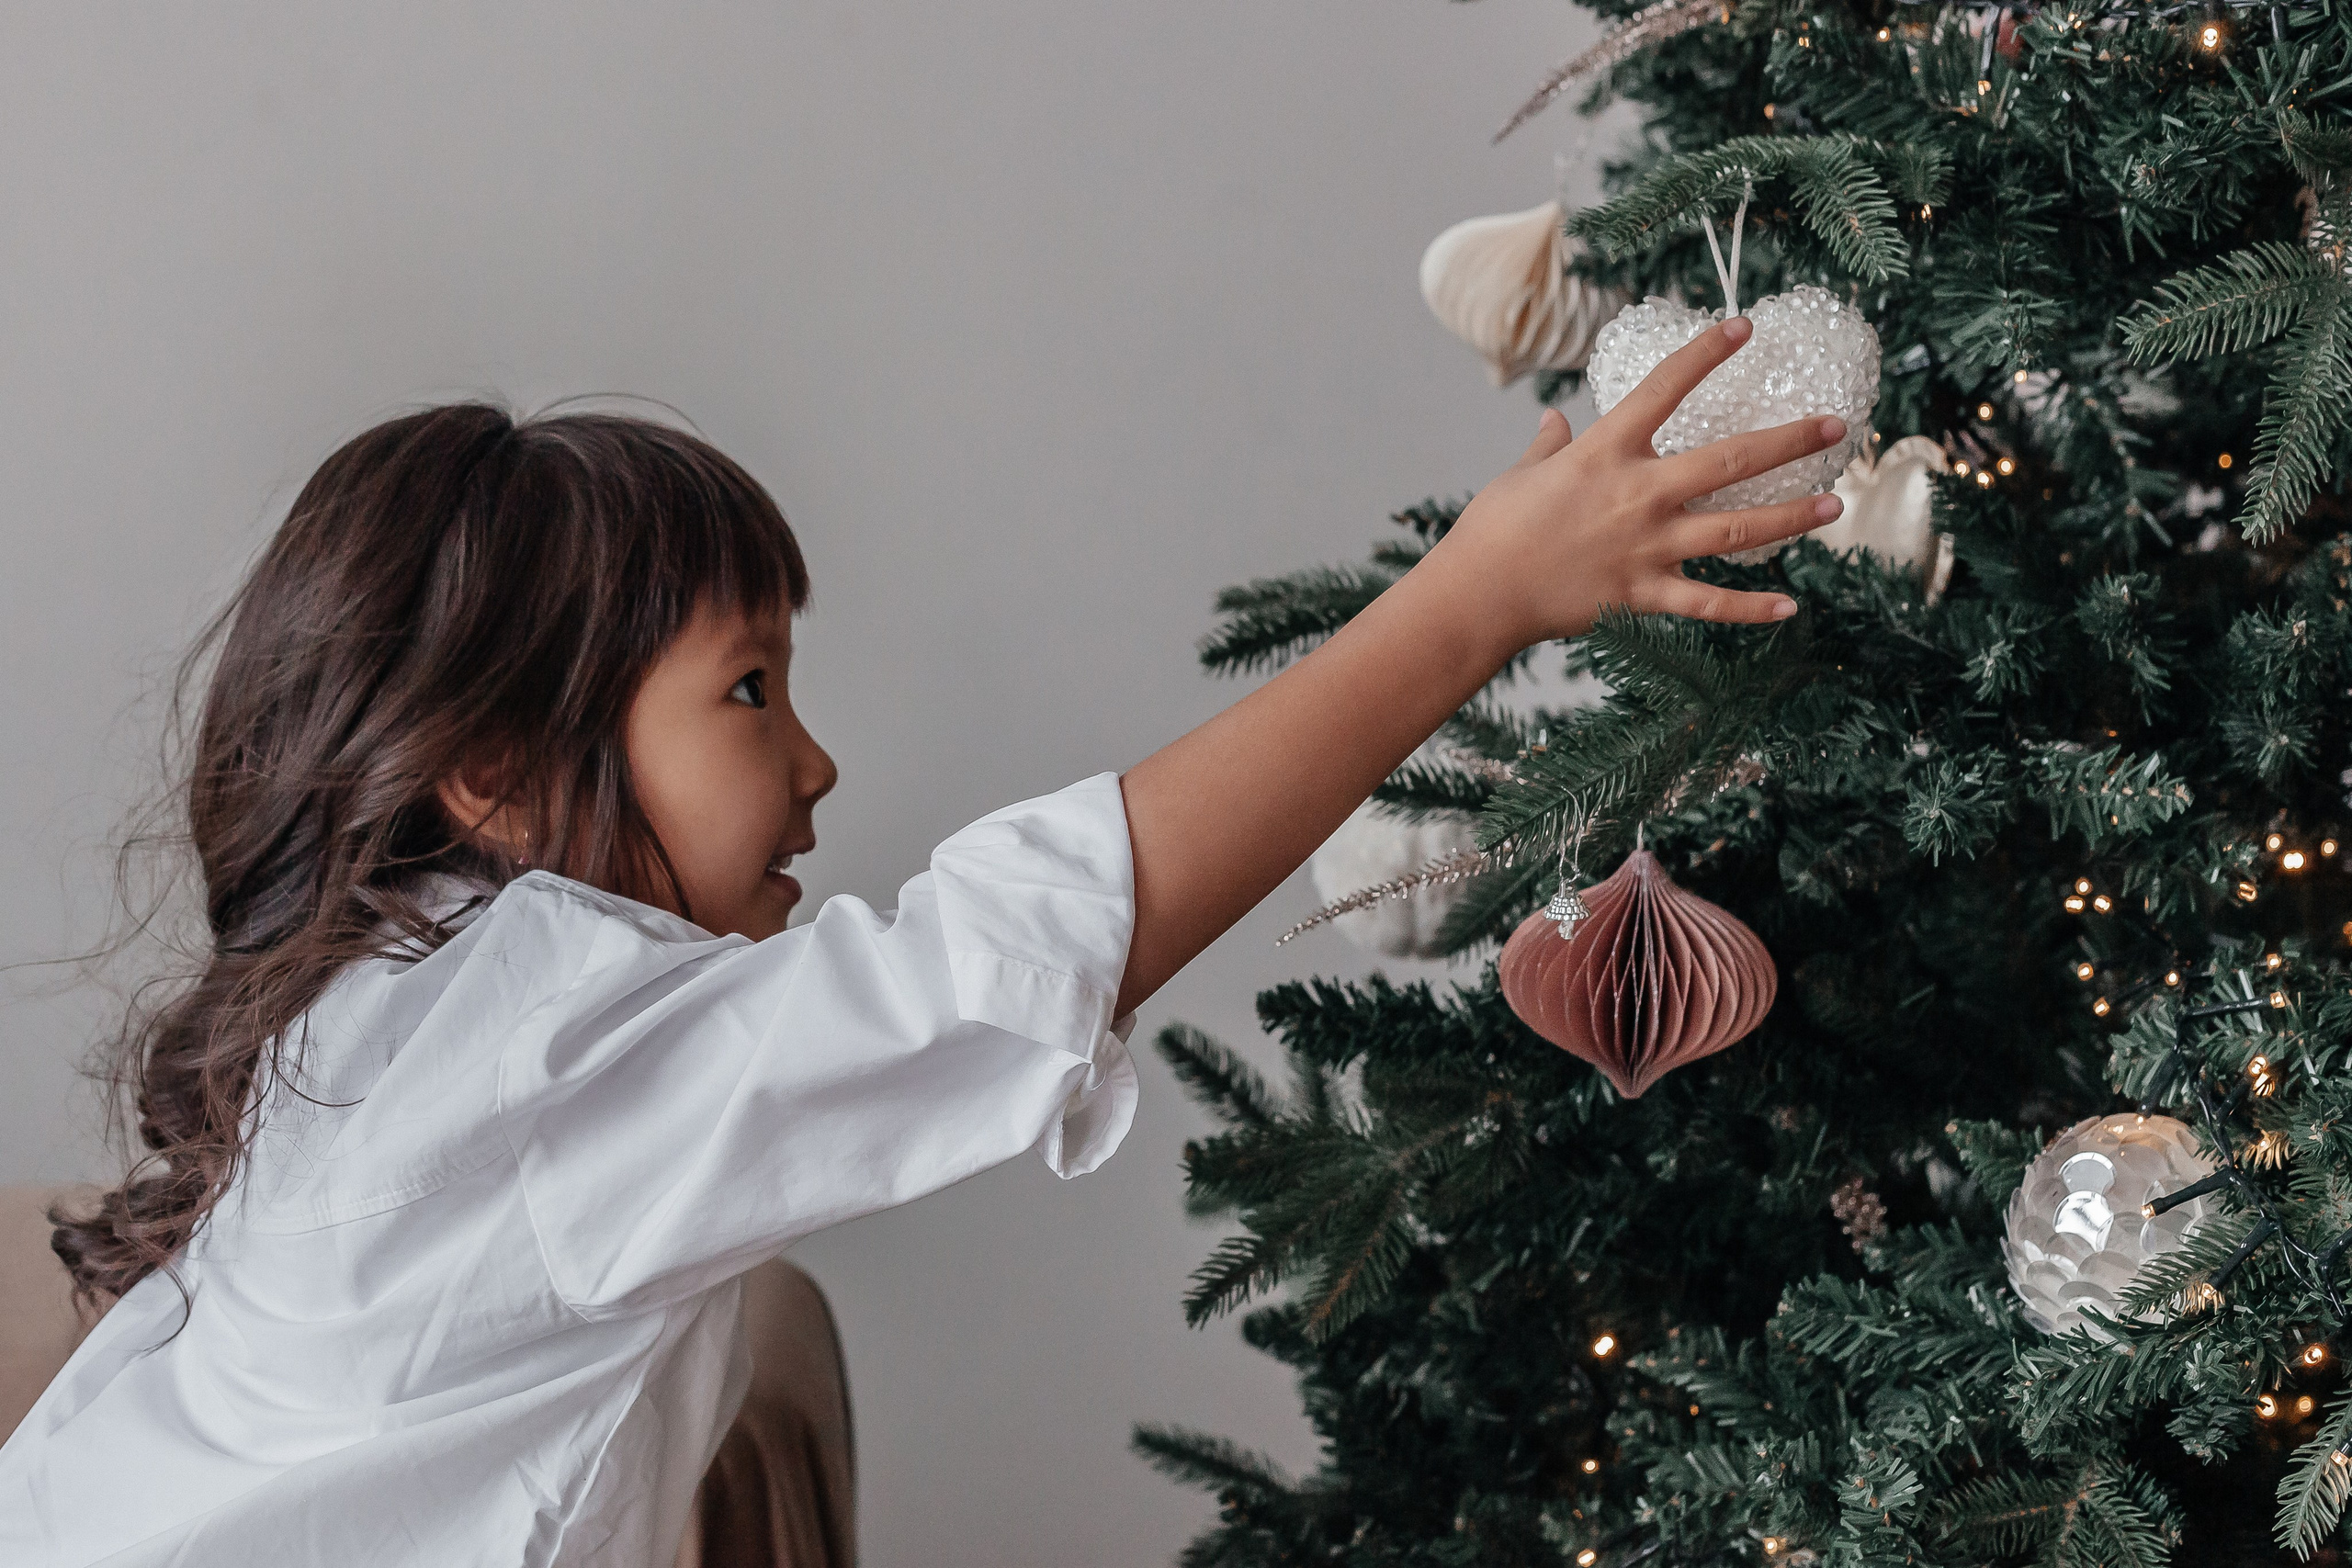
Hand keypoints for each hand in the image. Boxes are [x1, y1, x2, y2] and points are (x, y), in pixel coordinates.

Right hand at [1427, 315, 1847, 648]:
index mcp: (1605, 451)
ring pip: (1736, 528)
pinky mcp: (1643, 593)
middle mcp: (1638, 493)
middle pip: (1731, 460)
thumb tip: (1554, 423)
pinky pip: (1708, 603)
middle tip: (1836, 426)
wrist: (1478, 593)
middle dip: (1790, 440)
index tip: (1742, 328)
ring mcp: (1647, 546)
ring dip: (1790, 517)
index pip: (1665, 388)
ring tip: (1833, 505)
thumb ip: (1547, 447)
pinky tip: (1790, 607)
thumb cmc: (1492, 530)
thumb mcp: (1521, 474)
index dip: (1705, 353)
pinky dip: (1750, 609)